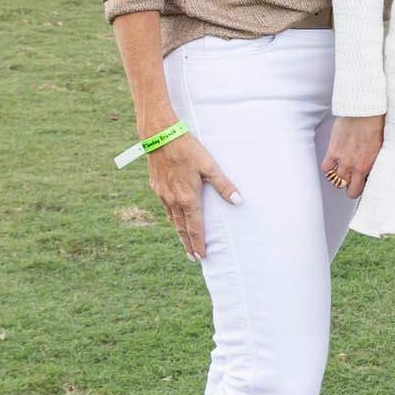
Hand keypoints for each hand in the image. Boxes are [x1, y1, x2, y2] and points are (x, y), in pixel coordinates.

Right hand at [147, 131, 241, 260]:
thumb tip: (239, 201)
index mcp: (188, 198)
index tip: (201, 256)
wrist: (160, 136)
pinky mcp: (156, 186)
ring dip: (179, 232)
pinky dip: (171, 217)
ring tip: (184, 242)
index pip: (194, 227)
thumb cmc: (188, 149)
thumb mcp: (209, 165)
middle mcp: (173, 200)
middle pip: (181, 228)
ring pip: (172, 218)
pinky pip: (165, 207)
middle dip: (188, 243)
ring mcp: (162, 193)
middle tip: (193, 257)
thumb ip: (223, 185)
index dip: (198, 243)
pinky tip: (173, 216)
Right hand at [323, 116, 384, 199]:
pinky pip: (326, 168)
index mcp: (369, 165)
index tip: (363, 184)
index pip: (363, 189)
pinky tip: (333, 164)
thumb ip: (375, 159)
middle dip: (351, 188)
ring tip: (344, 172)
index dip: (362, 189)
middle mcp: (355, 165)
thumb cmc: (376, 123)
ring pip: (336, 181)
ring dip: (340, 178)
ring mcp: (342, 159)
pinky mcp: (332, 150)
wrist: (364, 110)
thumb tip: (374, 166)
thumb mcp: (382, 146)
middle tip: (353, 182)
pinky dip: (329, 168)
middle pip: (349, 189)